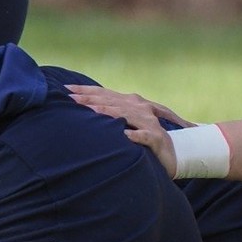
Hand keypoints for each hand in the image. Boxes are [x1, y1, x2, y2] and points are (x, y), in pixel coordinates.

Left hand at [64, 84, 184, 172]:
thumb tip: (84, 112)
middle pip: (111, 102)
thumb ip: (110, 115)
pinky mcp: (157, 138)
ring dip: (107, 112)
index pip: (104, 94)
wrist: (176, 152)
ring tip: (90, 111)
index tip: (65, 89)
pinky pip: (144, 136)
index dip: (85, 91)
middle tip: (70, 98)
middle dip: (90, 100)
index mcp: (130, 103)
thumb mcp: (126, 124)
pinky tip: (124, 135)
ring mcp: (149, 122)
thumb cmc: (146, 139)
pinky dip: (134, 135)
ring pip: (125, 115)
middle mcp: (140, 108)